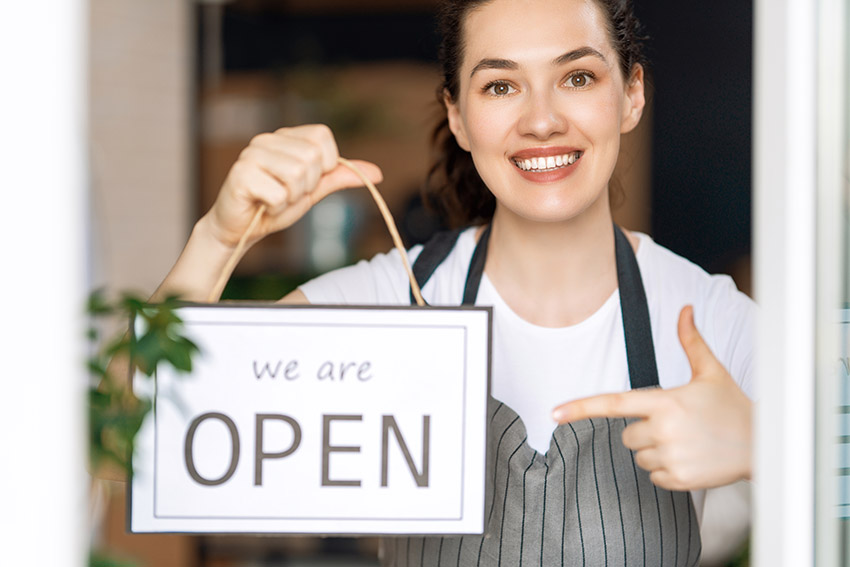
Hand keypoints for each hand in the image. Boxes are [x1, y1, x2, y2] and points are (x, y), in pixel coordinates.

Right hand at [205, 124, 382, 247]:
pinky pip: (278, 193)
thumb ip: (339, 177)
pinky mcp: (241, 174)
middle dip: (307, 186)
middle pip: (311, 157)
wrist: (240, 231)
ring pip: (297, 174)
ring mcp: (251, 154)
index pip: (322, 136)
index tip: (307, 181)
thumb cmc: (275, 207)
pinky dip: (276, 207)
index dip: (324, 164)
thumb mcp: (313, 191)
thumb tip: (377, 173)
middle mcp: (266, 140)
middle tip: (287, 194)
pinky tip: (262, 205)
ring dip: (291, 198)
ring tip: (274, 200)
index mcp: (285, 138)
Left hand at [552, 306, 751, 490]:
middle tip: (674, 425)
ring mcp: (671, 457)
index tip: (553, 413)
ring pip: (638, 456)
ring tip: (686, 441)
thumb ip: (691, 340)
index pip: (613, 404)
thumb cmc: (732, 406)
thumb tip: (685, 309)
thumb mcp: (711, 372)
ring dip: (654, 450)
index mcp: (665, 402)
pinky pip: (653, 476)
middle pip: (626, 435)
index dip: (581, 407)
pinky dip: (666, 469)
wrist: (763, 445)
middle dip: (643, 430)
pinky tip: (690, 458)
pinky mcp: (679, 480)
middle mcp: (664, 430)